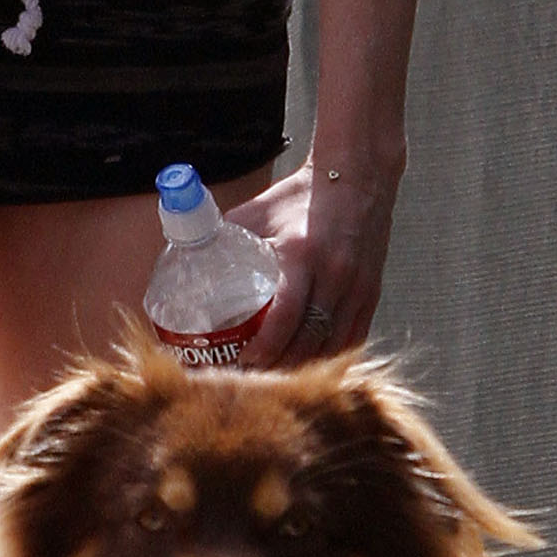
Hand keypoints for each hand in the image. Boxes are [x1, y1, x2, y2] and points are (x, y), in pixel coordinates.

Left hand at [238, 152, 398, 367]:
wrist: (359, 177)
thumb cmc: (300, 196)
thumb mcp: (257, 213)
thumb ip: (224, 238)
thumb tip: (184, 266)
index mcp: (302, 255)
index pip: (284, 318)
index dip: (263, 349)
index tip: (241, 362)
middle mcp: (335, 275)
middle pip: (307, 342)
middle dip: (277, 368)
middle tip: (249, 379)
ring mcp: (358, 288)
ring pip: (331, 347)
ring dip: (302, 368)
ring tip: (273, 378)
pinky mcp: (372, 294)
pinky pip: (351, 340)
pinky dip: (328, 358)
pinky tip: (307, 366)